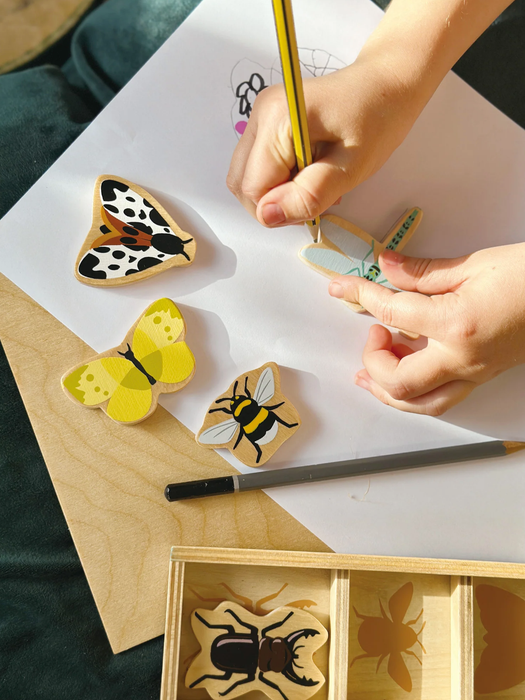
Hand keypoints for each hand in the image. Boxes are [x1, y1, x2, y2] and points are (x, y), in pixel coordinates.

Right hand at [227, 57, 422, 226]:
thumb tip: (267, 216)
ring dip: (276, 194)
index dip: (280, 209)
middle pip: (242, 183)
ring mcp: (259, 116)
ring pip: (246, 177)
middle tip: (316, 199)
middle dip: (274, 204)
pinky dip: (278, 180)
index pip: (253, 187)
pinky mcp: (264, 123)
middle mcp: (260, 113)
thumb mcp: (351, 167)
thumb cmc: (376, 120)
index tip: (315, 206)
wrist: (386, 84)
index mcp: (278, 119)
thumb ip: (309, 194)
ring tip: (315, 184)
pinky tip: (307, 173)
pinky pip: (257, 167)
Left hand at [328, 244, 524, 414]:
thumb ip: (423, 272)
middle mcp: (463, 359)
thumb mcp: (475, 264)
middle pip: (398, 382)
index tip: (343, 287)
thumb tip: (387, 267)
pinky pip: (440, 398)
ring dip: (386, 390)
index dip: (360, 296)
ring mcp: (475, 373)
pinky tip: (405, 370)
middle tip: (373, 332)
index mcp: (456, 324)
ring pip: (420, 404)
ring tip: (369, 369)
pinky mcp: (482, 376)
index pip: (391, 313)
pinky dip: (413, 391)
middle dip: (372, 361)